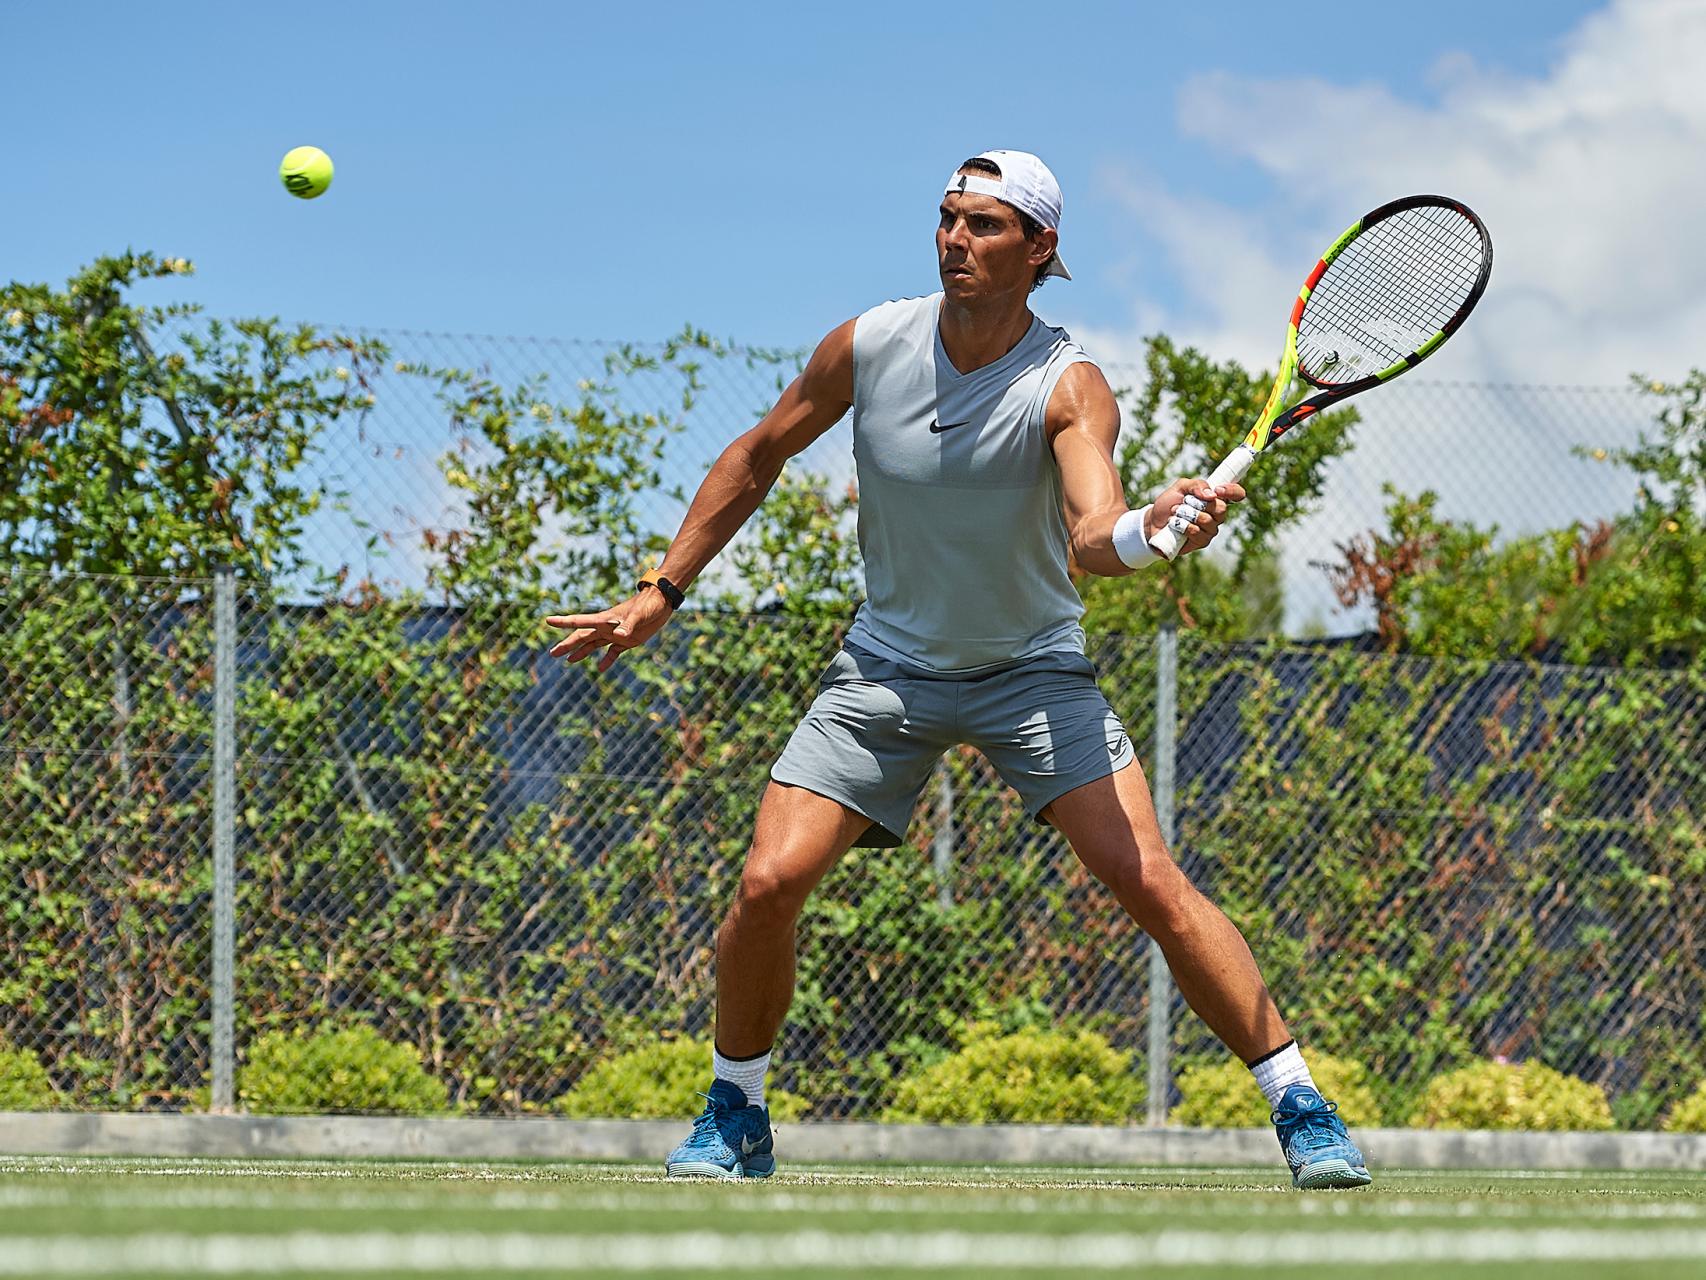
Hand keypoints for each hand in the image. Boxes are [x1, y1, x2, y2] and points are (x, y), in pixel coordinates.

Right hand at [545, 588, 674, 672]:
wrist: (662, 602)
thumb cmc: (649, 604)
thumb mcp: (639, 615)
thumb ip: (628, 625)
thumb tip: (617, 636)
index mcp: (605, 619)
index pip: (579, 621)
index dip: (563, 622)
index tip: (548, 621)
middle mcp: (607, 627)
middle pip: (582, 637)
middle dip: (567, 645)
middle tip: (552, 653)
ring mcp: (616, 634)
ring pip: (593, 644)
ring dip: (581, 652)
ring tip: (567, 660)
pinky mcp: (628, 640)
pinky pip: (613, 652)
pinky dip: (606, 660)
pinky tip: (600, 668)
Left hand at [1144, 477, 1246, 554]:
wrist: (1152, 522)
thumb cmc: (1168, 504)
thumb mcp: (1179, 487)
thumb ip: (1195, 485)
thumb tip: (1211, 494)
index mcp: (1215, 498)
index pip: (1237, 494)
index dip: (1232, 491)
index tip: (1217, 490)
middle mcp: (1217, 515)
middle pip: (1222, 509)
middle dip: (1200, 504)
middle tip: (1184, 502)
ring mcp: (1210, 529)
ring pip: (1208, 520)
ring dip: (1187, 514)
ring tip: (1175, 513)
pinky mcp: (1202, 542)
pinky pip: (1197, 533)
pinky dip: (1183, 526)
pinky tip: (1174, 524)